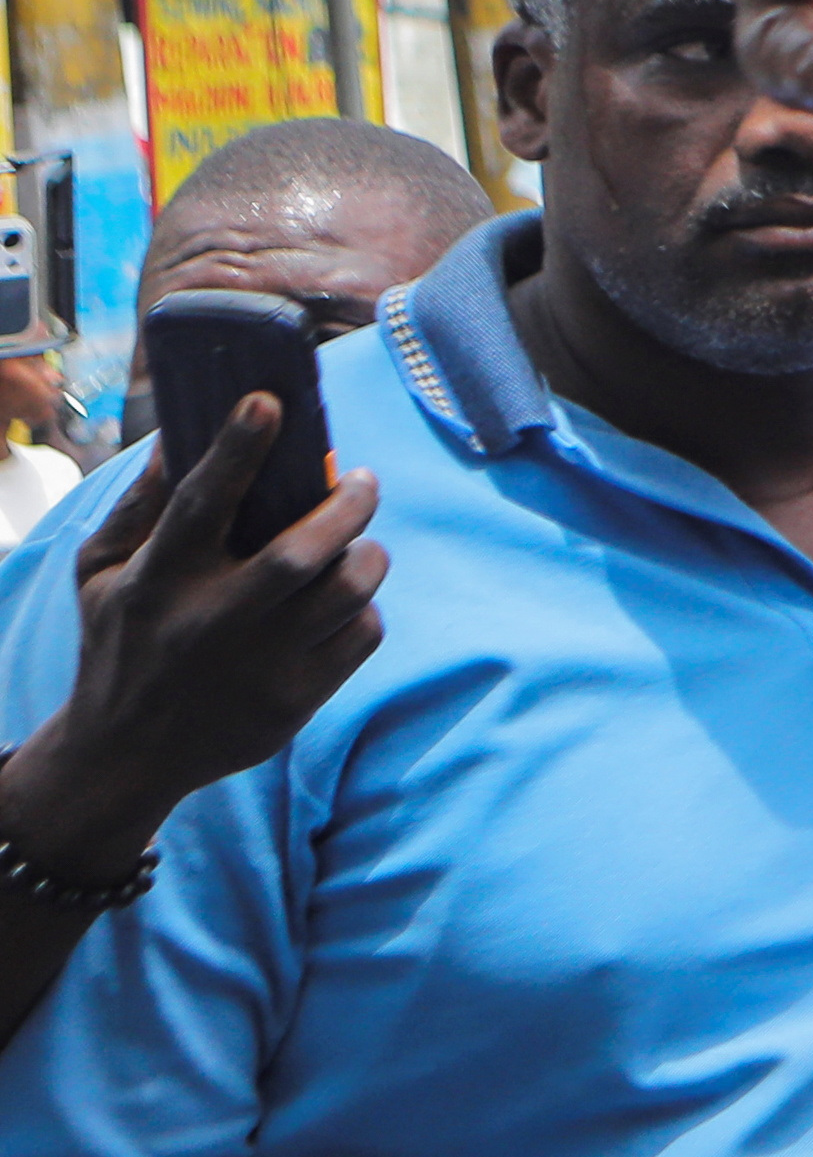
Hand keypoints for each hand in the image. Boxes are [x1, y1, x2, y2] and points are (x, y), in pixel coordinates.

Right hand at [7, 403, 384, 873]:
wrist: (125, 754)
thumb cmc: (119, 643)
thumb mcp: (101, 574)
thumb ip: (138, 507)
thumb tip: (175, 437)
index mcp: (159, 581)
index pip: (200, 503)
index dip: (236, 449)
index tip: (267, 402)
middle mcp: (211, 621)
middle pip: (302, 552)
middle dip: (348, 504)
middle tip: (362, 480)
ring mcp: (258, 665)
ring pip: (348, 591)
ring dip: (367, 555)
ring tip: (356, 544)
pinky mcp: (294, 701)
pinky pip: (361, 635)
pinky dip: (364, 610)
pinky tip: (340, 605)